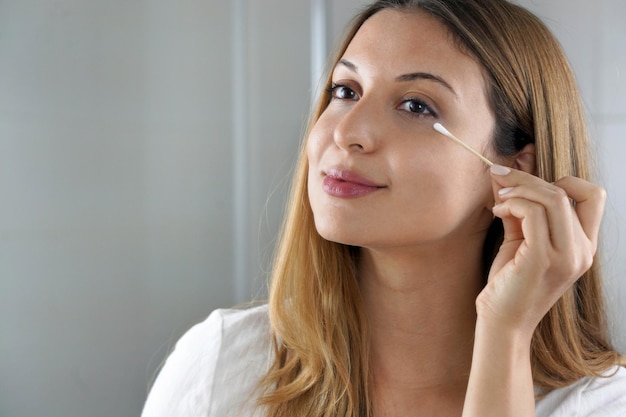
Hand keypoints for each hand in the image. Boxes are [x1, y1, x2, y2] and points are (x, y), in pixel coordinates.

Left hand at [476, 165, 605, 335]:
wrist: (501, 322)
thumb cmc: (509, 283)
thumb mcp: (520, 240)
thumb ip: (519, 208)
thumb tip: (503, 174)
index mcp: (583, 246)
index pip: (593, 196)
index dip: (564, 181)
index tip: (531, 185)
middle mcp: (582, 251)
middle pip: (565, 192)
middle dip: (527, 178)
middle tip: (500, 178)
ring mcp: (566, 257)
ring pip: (552, 198)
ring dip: (519, 189)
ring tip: (499, 199)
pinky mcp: (543, 260)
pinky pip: (533, 213)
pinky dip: (513, 203)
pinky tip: (498, 211)